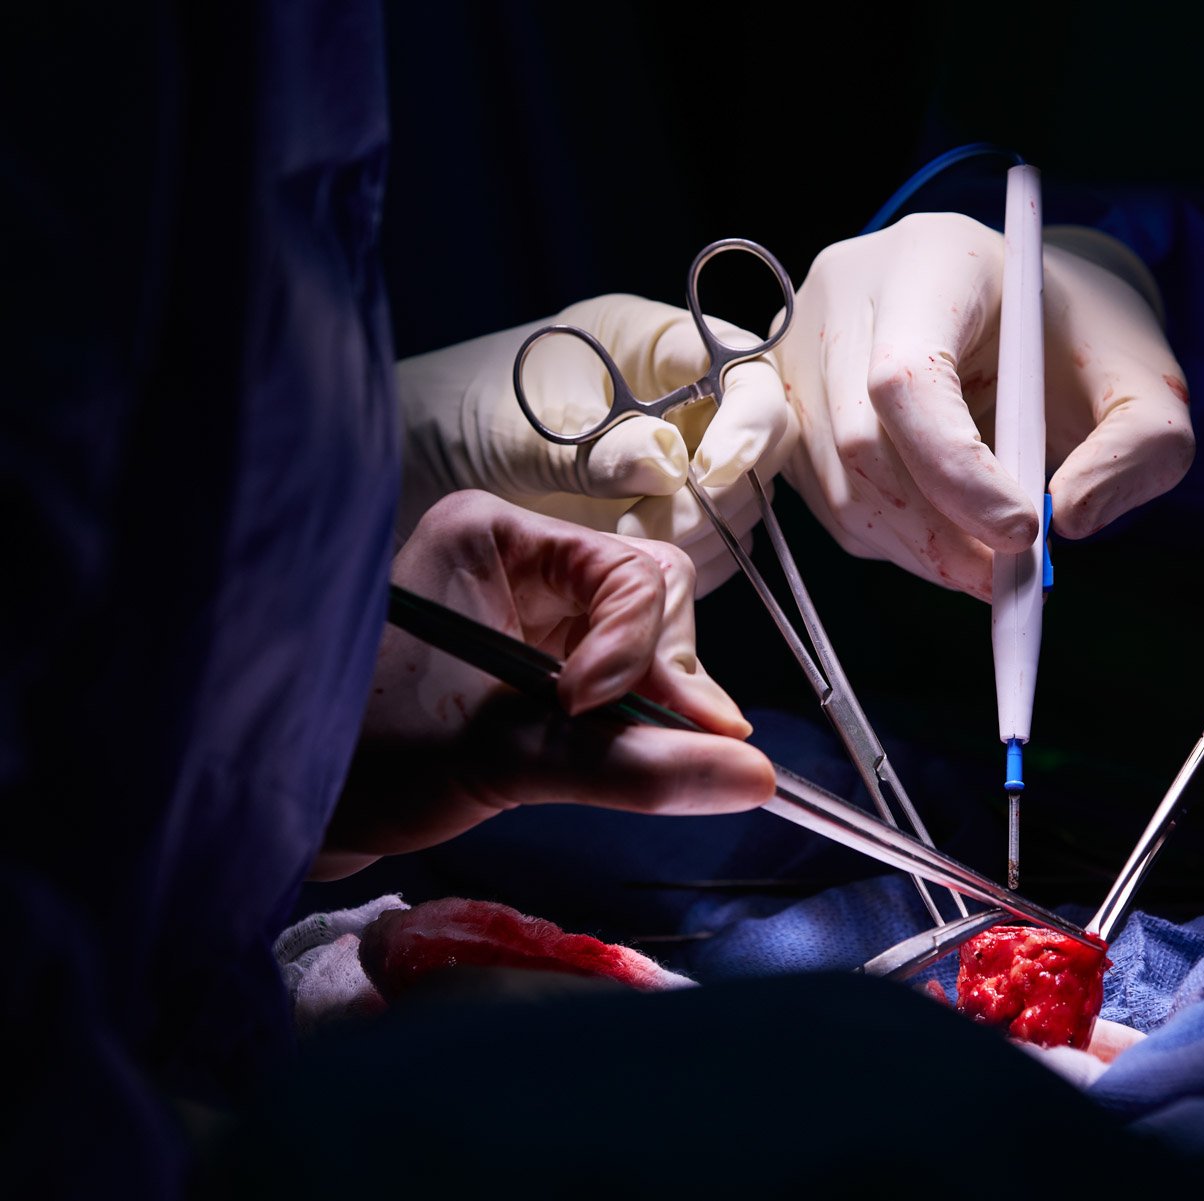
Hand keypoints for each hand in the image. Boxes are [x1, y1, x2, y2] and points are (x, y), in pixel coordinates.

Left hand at [315, 491, 774, 878]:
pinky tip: (605, 757)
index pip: (629, 572)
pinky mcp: (535, 663)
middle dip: (656, 672)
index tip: (594, 713)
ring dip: (647, 704)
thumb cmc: (369, 763)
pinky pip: (621, 681)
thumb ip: (635, 767)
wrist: (290, 813)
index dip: (640, 649)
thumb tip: (756, 776)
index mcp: (495, 536)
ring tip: (607, 757)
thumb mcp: (506, 761)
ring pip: (645, 641)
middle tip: (642, 746)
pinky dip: (628, 723)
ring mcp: (529, 611)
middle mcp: (519, 560)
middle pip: (650, 599)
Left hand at [395, 294, 793, 595]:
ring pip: (741, 508)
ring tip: (619, 550)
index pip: (748, 370)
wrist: (411, 470)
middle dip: (717, 498)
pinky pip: (711, 553)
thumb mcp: (514, 428)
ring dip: (697, 542)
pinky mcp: (669, 523)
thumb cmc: (453, 417)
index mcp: (654, 346)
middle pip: (761, 446)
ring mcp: (682, 465)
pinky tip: (628, 574)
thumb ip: (592, 448)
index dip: (750, 421)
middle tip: (649, 530)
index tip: (711, 474)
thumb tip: (671, 463)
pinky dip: (681, 573)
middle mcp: (683, 401)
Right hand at [773, 213, 1193, 598]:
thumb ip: (1139, 450)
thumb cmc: (1082, 345)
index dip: (956, 473)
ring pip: (838, 484)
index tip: (1025, 532)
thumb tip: (1069, 521)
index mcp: (930, 260)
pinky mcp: (792, 402)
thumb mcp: (1146, 383)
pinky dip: (890, 538)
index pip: (905, 378)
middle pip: (862, 444)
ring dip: (916, 547)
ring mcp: (805, 347)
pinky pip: (825, 499)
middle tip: (1007, 579)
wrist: (1029, 321)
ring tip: (986, 561)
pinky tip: (945, 531)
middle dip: (938, 532)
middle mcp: (847, 294)